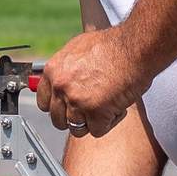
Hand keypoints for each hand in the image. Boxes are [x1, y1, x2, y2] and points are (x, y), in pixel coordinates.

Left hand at [29, 25, 149, 137]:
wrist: (133, 48)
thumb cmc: (112, 45)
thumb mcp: (78, 48)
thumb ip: (66, 67)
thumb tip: (59, 78)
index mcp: (53, 71)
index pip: (43, 102)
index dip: (58, 107)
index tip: (68, 107)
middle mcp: (61, 86)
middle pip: (58, 119)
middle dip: (74, 117)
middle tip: (90, 108)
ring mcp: (77, 101)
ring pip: (76, 129)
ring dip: (91, 122)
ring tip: (106, 106)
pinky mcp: (95, 112)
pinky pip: (97, 130)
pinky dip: (108, 123)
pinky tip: (116, 107)